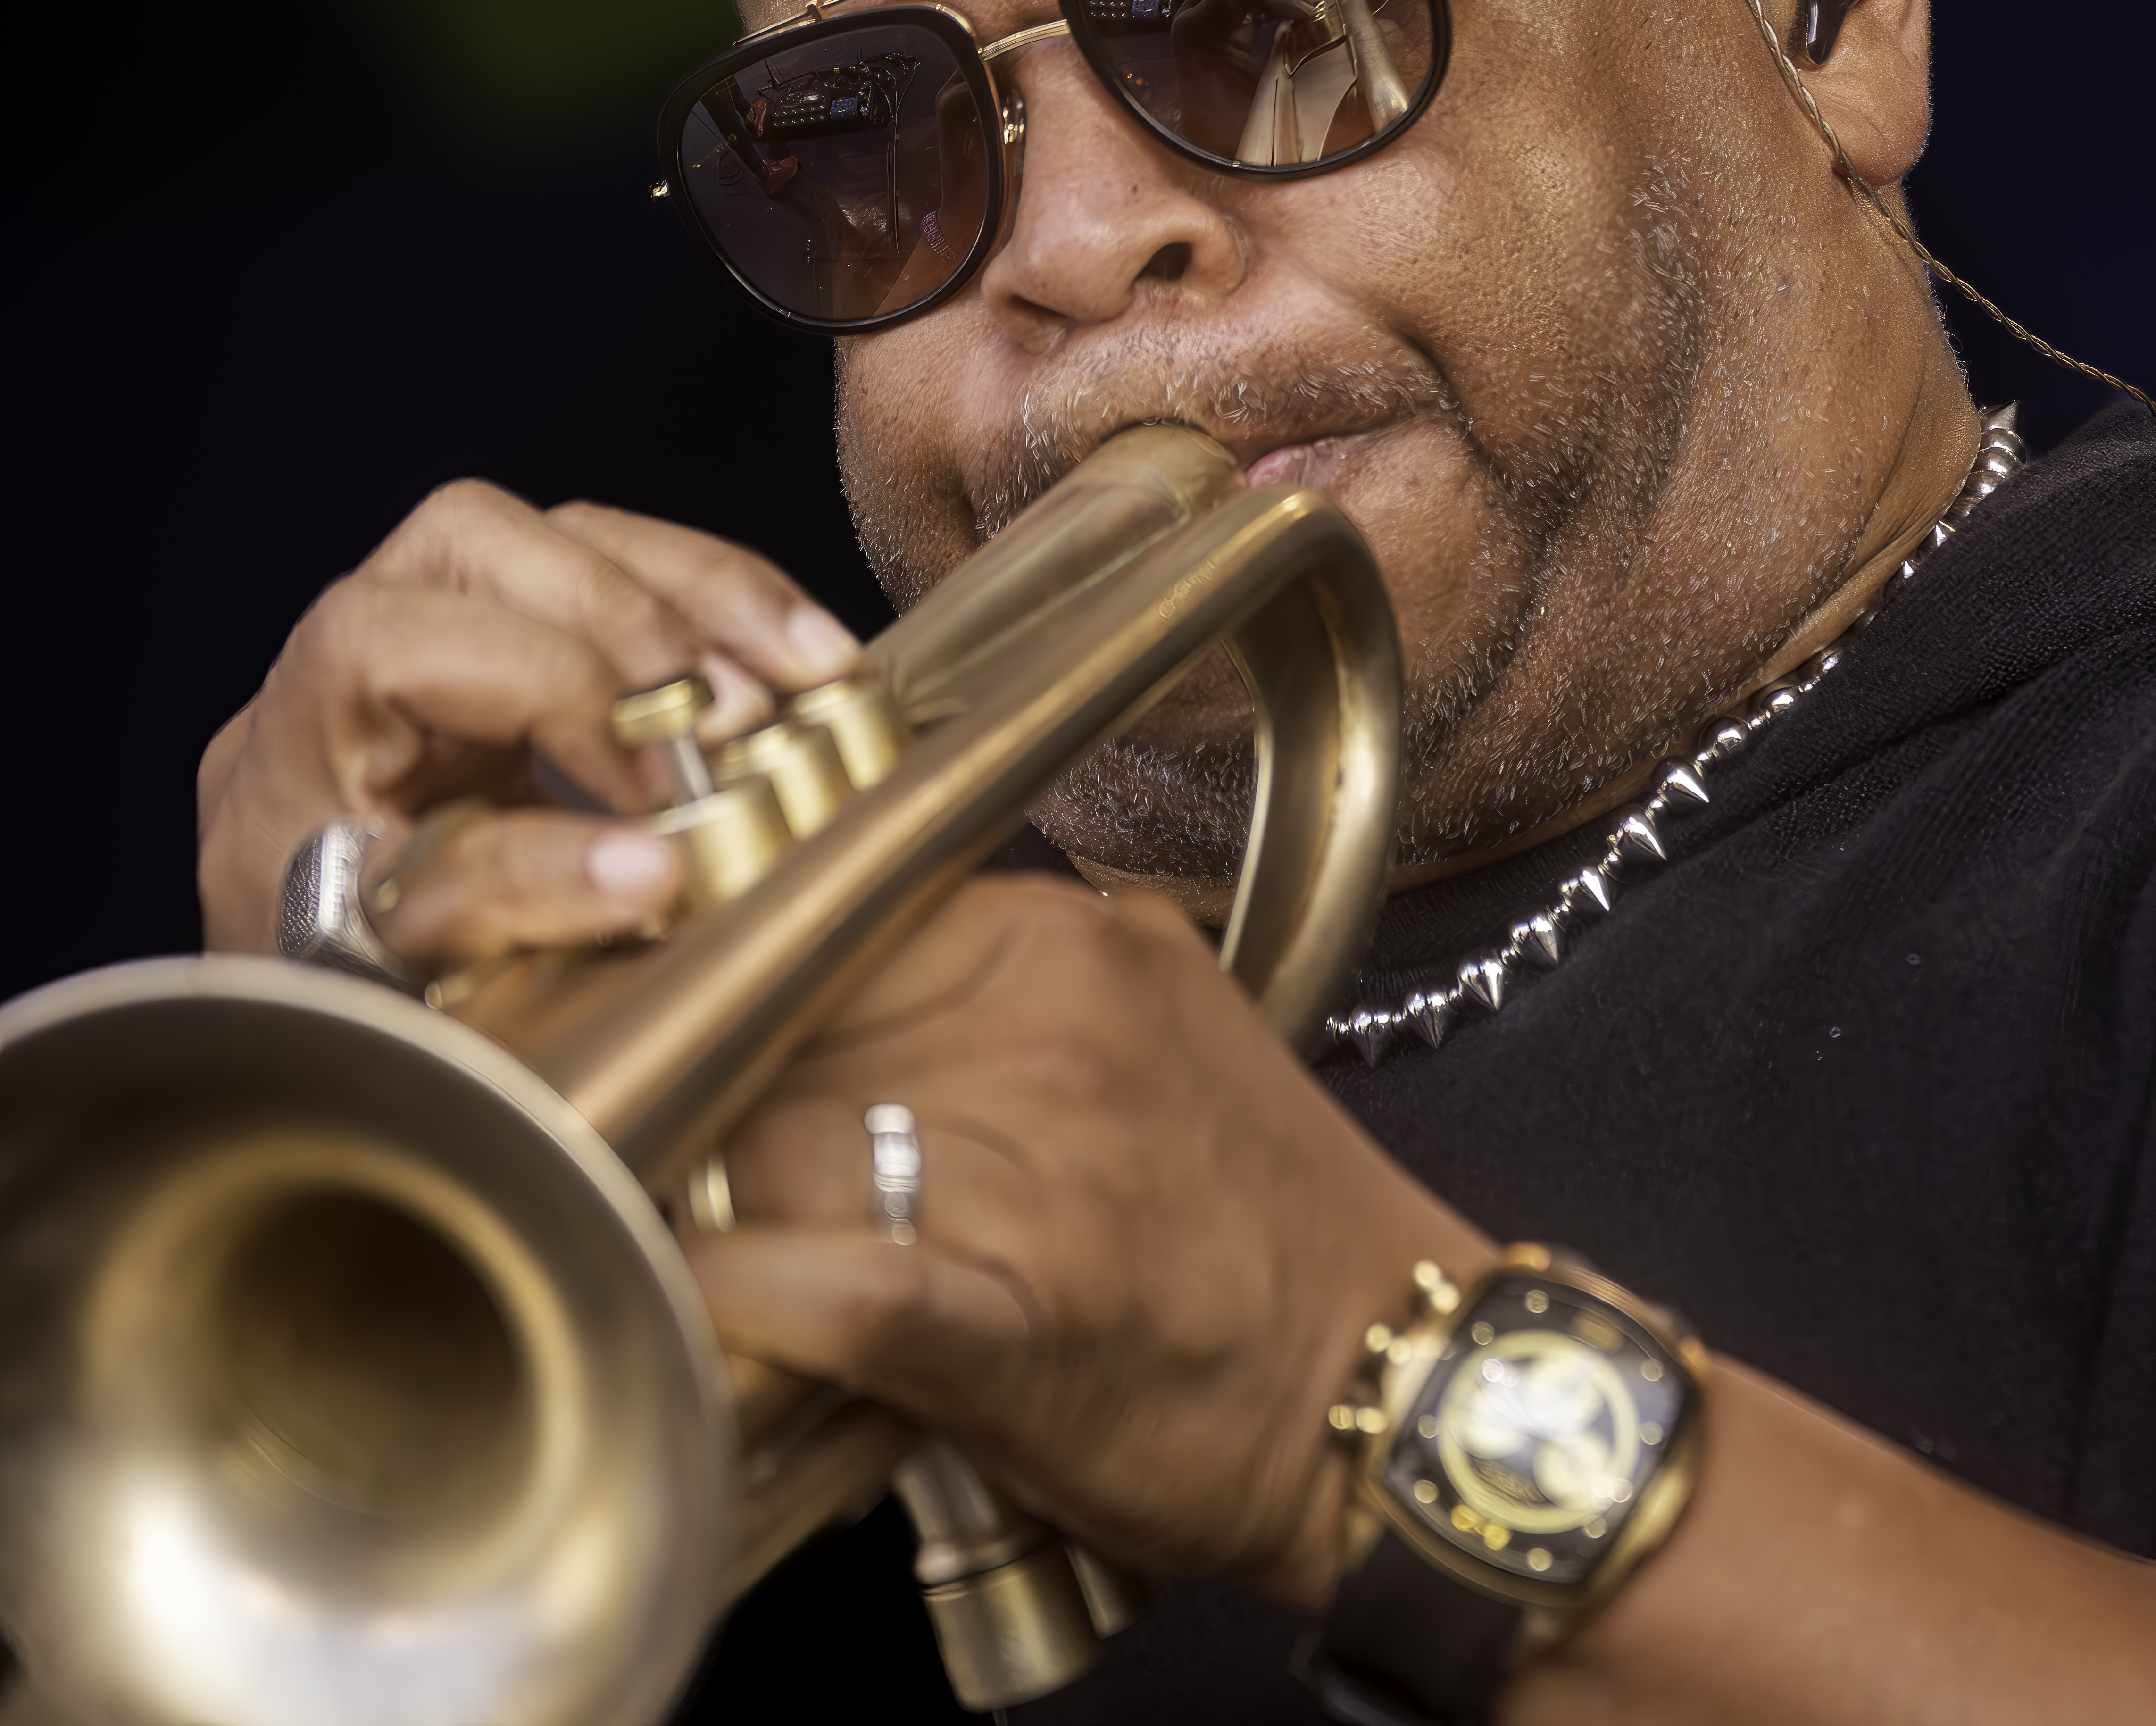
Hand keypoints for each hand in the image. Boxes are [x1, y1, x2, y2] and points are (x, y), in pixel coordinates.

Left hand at [196, 480, 861, 966]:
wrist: (356, 1052)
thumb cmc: (366, 1027)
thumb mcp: (415, 989)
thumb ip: (511, 912)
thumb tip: (652, 866)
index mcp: (282, 763)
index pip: (381, 642)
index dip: (535, 689)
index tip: (649, 792)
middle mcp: (339, 675)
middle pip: (465, 537)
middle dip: (625, 614)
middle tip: (729, 718)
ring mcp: (440, 647)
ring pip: (560, 533)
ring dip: (702, 594)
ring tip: (807, 671)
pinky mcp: (528, 651)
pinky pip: (627, 575)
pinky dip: (726, 610)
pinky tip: (806, 665)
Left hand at [683, 873, 1488, 1603]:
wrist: (1392, 1379)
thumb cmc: (1258, 1221)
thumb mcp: (1150, 1022)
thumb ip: (1005, 973)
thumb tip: (837, 951)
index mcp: (1070, 942)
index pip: (817, 910)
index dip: (718, 976)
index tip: (651, 1014)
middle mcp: (1048, 1027)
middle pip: (771, 1026)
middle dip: (689, 1088)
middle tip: (629, 1127)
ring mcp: (1035, 1170)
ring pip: (763, 1146)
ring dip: (692, 1199)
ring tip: (663, 1231)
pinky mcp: (1016, 1318)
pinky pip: (812, 1283)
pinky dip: (732, 1302)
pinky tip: (702, 1314)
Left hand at [1167, 0, 1312, 152]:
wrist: (1211, 146)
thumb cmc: (1226, 126)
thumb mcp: (1250, 91)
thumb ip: (1274, 54)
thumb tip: (1312, 28)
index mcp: (1193, 29)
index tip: (1305, 14)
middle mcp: (1193, 20)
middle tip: (1300, 9)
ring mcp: (1204, 24)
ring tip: (1299, 12)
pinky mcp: (1220, 33)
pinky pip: (1242, 7)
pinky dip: (1266, 7)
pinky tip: (1288, 18)